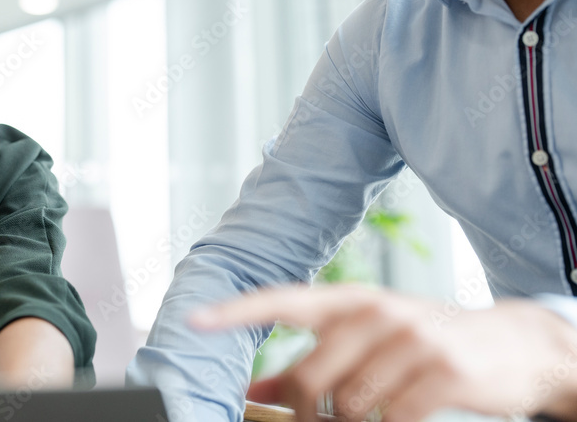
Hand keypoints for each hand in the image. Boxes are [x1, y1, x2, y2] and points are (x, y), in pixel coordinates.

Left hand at [191, 284, 576, 421]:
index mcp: (350, 300)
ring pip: (349, 406)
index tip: (195, 321)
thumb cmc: (423, 342)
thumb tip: (258, 389)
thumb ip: (313, 361)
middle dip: (304, 412)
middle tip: (317, 420)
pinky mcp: (443, 372)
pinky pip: (393, 420)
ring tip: (373, 412)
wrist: (514, 344)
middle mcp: (375, 311)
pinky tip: (403, 414)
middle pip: (309, 378)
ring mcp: (411, 339)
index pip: (281, 300)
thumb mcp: (368, 342)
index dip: (236, 312)